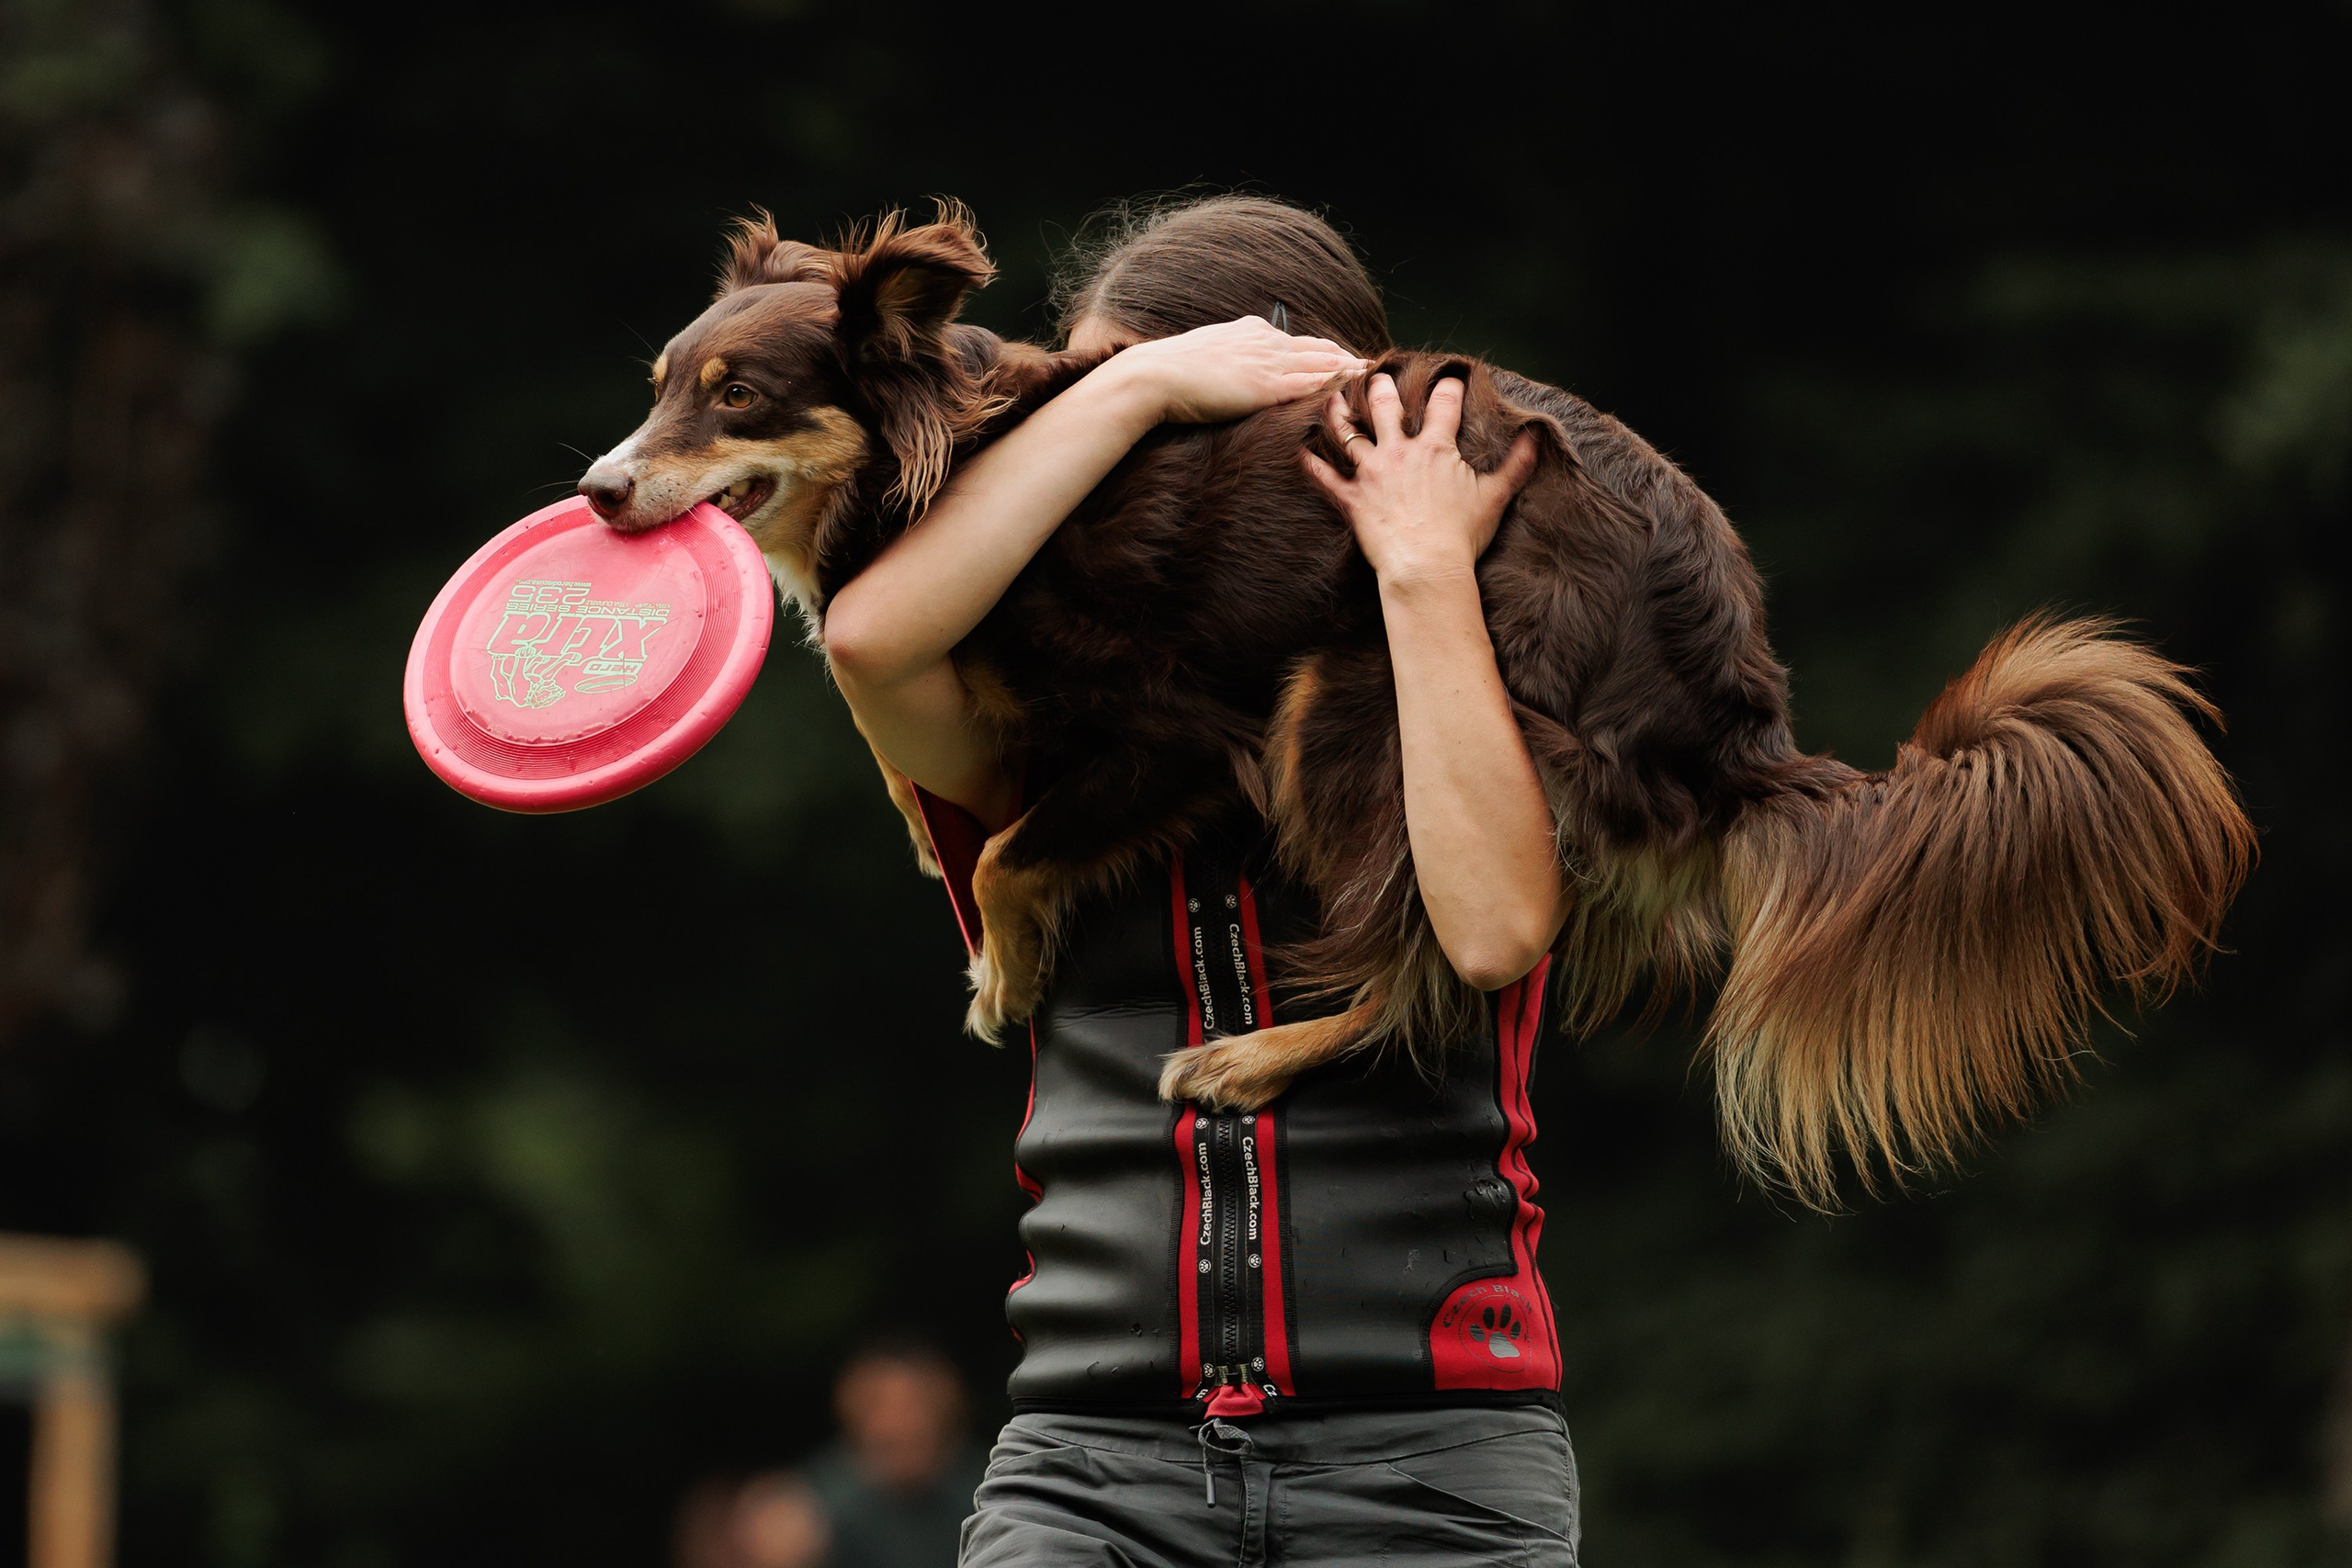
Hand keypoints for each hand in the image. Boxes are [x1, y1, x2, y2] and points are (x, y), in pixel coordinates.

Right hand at [1106, 317, 1365, 425]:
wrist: (1154, 376)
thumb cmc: (1169, 371)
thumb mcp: (1203, 355)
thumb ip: (1225, 356)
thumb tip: (1229, 367)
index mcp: (1249, 331)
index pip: (1295, 340)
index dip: (1321, 349)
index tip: (1340, 356)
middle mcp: (1264, 341)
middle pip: (1316, 347)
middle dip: (1344, 356)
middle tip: (1369, 365)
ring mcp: (1267, 362)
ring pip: (1321, 362)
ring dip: (1348, 369)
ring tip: (1370, 376)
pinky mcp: (1266, 386)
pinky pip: (1310, 383)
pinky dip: (1334, 383)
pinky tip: (1352, 386)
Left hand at [1302, 375, 1539, 585]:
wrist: (1427, 568)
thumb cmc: (1462, 535)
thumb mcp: (1496, 496)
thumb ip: (1517, 463)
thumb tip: (1537, 436)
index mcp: (1435, 448)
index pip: (1443, 404)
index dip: (1447, 387)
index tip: (1450, 376)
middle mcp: (1399, 452)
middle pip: (1385, 406)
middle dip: (1381, 385)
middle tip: (1376, 373)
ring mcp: (1371, 473)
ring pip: (1348, 432)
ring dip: (1339, 411)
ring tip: (1333, 396)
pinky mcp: (1351, 499)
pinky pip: (1324, 476)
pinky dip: (1310, 462)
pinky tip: (1300, 449)